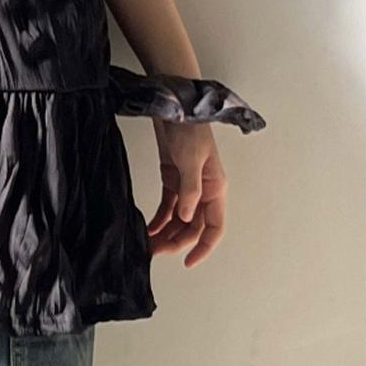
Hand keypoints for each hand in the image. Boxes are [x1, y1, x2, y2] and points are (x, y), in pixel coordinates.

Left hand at [144, 120, 227, 267]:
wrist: (173, 103)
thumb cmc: (188, 128)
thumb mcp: (191, 160)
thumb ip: (190, 191)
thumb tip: (186, 218)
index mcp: (215, 187)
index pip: (215, 227)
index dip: (204, 247)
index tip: (188, 262)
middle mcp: (204, 189)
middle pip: (193, 226)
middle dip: (177, 242)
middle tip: (155, 252)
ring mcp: (188, 184)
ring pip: (179, 218)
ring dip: (167, 232)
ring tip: (149, 244)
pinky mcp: (172, 176)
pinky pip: (168, 205)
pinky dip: (160, 218)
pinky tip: (150, 227)